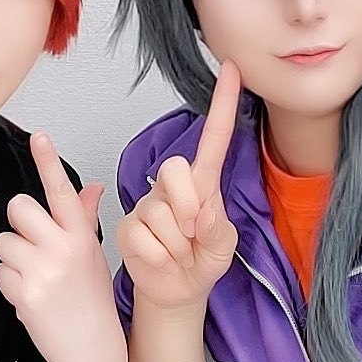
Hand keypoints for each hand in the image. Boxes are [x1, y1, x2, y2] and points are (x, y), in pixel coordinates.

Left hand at [0, 133, 124, 361]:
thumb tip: (87, 187)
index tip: (40, 136)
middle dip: (19, 224)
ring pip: (5, 242)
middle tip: (34, 246)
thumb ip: (83, 218)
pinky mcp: (24, 292)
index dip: (48, 161)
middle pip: (19, 208)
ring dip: (14, 259)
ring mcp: (42, 270)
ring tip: (37, 279)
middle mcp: (63, 248)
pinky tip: (32, 297)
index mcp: (81, 236)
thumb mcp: (93, 255)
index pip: (62, 191)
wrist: (90, 351)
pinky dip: (10, 283)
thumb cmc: (91, 302)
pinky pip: (0, 272)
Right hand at [117, 61, 240, 311]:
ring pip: (161, 214)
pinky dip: (160, 257)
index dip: (223, 105)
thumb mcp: (223, 247)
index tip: (233, 70)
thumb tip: (200, 216)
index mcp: (202, 185)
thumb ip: (217, 229)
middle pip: (174, 169)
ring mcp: (147, 207)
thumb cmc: (202, 260)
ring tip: (180, 253)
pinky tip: (163, 261)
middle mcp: (172, 189)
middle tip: (195, 232)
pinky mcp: (128, 228)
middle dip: (188, 205)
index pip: (213, 140)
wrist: (178, 291)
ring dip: (177, 244)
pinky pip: (144, 237)